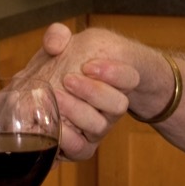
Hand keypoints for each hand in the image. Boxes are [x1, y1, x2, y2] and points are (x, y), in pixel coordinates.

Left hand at [14, 24, 139, 159]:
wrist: (55, 91)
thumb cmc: (67, 65)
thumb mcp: (69, 43)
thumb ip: (58, 36)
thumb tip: (54, 44)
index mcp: (117, 78)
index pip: (129, 77)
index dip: (114, 73)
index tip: (88, 64)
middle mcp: (111, 105)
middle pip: (117, 104)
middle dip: (93, 92)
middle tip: (68, 79)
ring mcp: (98, 126)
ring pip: (98, 126)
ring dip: (78, 112)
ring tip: (57, 97)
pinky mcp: (81, 144)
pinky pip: (82, 149)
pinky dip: (69, 140)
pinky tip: (55, 128)